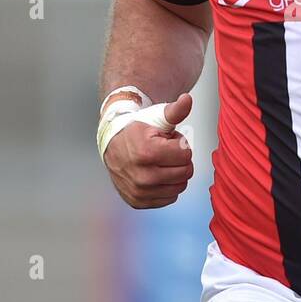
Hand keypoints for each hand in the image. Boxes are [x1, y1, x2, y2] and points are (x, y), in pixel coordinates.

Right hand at [103, 92, 194, 208]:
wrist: (113, 143)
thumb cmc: (137, 129)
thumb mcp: (157, 117)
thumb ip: (175, 110)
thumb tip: (188, 99)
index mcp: (147, 153)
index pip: (186, 155)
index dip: (179, 144)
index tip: (166, 140)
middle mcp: (142, 176)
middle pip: (185, 172)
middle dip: (179, 159)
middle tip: (164, 151)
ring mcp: (139, 192)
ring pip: (180, 186)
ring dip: (174, 173)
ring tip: (159, 162)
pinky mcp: (138, 202)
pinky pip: (169, 198)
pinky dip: (167, 187)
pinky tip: (155, 174)